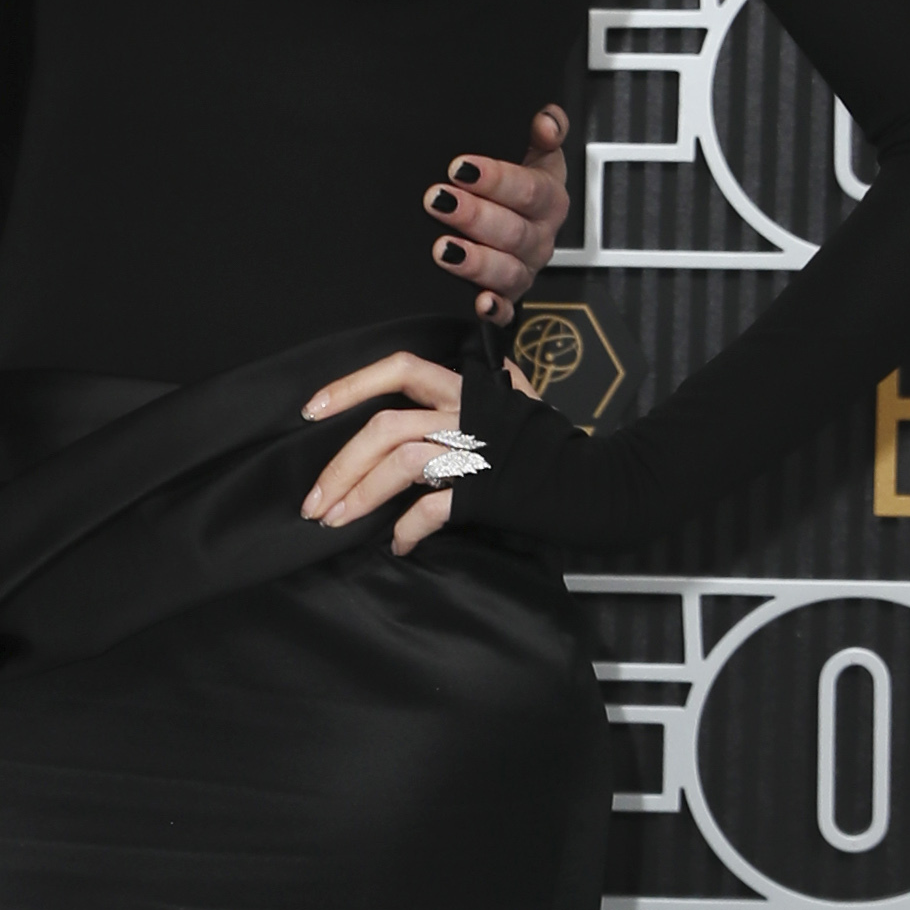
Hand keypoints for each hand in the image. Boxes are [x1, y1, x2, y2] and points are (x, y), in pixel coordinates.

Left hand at [298, 347, 536, 556]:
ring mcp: (478, 449)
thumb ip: (486, 384)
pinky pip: (433, 507)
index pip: (401, 368)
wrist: (599, 483)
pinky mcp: (487, 489)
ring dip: (360, 495)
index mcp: (469, 388)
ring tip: (335, 521)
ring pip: (401, 461)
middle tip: (313, 500)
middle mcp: (469, 412)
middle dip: (340, 465)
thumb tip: (465, 365)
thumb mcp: (518, 402)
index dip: (351, 385)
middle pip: (386, 426)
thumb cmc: (554, 448)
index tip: (311, 411)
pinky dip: (409, 529)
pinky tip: (399, 544)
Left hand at [423, 104, 570, 323]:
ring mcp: (524, 269)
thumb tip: (546, 121)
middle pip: (514, 231)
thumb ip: (543, 129)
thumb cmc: (514, 180)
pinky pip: (506, 311)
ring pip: (508, 271)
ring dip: (476, 262)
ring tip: (443, 249)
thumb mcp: (531, 149)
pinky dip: (493, 309)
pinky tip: (477, 303)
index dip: (497, 179)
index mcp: (548, 197)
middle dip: (475, 216)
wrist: (506, 212)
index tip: (459, 167)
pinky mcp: (508, 298)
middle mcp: (540, 236)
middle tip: (438, 201)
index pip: (529, 188)